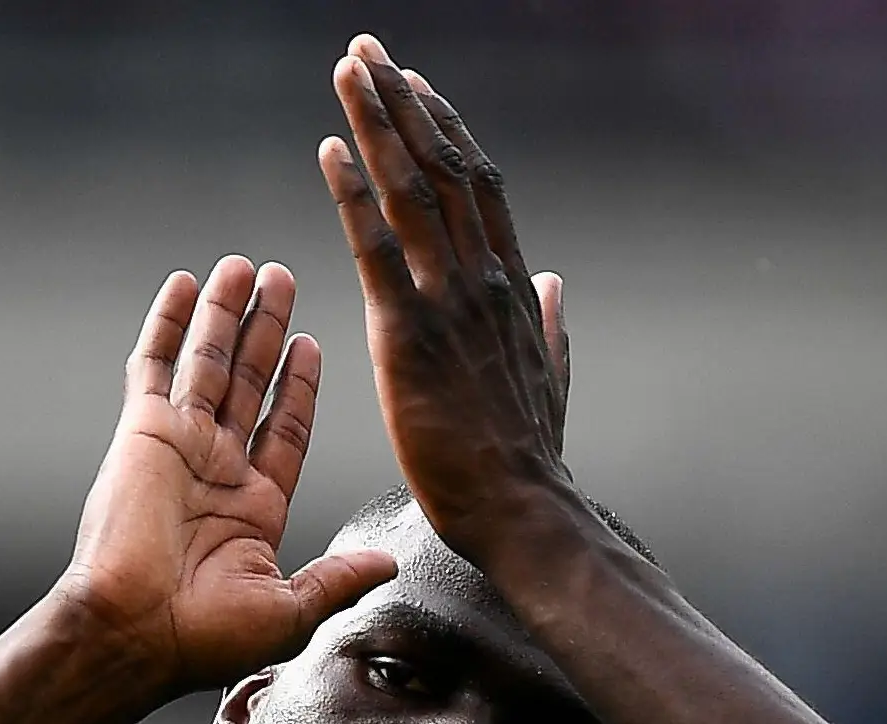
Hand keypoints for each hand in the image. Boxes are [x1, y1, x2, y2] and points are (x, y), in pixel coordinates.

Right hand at [57, 256, 397, 692]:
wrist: (134, 632)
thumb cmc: (205, 636)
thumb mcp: (291, 610)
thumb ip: (338, 578)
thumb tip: (386, 566)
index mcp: (255, 508)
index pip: (285, 428)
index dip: (298, 385)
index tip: (311, 342)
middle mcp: (217, 469)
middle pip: (249, 381)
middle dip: (266, 329)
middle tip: (282, 278)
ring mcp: (179, 445)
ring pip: (209, 362)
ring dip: (227, 313)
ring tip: (246, 267)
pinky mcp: (143, 431)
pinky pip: (154, 365)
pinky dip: (168, 323)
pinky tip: (183, 285)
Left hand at [323, 37, 573, 545]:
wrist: (524, 509)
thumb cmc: (529, 459)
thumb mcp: (552, 378)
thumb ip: (552, 325)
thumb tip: (556, 281)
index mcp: (513, 289)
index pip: (481, 189)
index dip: (448, 131)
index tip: (420, 87)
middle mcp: (484, 279)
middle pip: (443, 168)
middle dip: (404, 103)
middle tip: (368, 51)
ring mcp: (449, 303)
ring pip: (412, 190)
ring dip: (377, 123)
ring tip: (350, 70)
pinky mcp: (410, 336)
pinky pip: (377, 249)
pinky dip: (353, 194)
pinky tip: (330, 150)